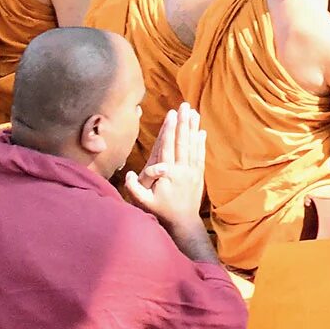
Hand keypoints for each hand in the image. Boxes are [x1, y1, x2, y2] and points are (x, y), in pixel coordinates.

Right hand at [124, 104, 208, 230]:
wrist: (183, 223)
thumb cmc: (161, 212)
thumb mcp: (144, 203)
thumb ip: (135, 188)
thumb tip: (128, 174)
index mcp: (169, 173)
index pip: (168, 147)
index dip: (169, 130)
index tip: (171, 115)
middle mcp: (182, 169)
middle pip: (182, 141)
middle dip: (183, 122)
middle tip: (184, 106)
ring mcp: (192, 171)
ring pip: (193, 145)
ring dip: (193, 128)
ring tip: (194, 112)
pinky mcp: (198, 175)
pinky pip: (200, 155)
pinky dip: (201, 143)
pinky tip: (201, 132)